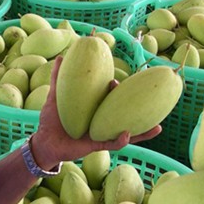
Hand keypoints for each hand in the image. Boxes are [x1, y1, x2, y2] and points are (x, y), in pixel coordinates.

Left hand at [31, 56, 160, 169]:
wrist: (45, 142)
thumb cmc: (51, 121)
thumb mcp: (55, 97)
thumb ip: (57, 79)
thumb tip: (59, 57)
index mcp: (95, 110)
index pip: (110, 99)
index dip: (116, 90)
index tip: (115, 81)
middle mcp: (102, 122)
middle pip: (124, 113)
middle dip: (135, 107)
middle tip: (140, 95)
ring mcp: (102, 134)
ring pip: (127, 132)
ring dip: (143, 130)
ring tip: (158, 126)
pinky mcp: (97, 146)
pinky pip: (113, 144)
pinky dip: (122, 139)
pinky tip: (128, 133)